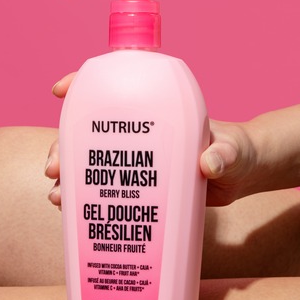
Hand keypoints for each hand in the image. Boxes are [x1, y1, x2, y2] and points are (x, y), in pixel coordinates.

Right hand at [45, 72, 260, 207]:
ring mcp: (138, 159)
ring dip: (70, 177)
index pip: (114, 87)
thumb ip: (225, 154)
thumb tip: (208, 164)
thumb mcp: (234, 151)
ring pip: (93, 162)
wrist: (244, 176)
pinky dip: (89, 199)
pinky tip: (76, 214)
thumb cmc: (239, 152)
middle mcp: (141, 133)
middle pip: (91, 131)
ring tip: (59, 198)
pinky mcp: (141, 185)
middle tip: (55, 170)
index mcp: (157, 110)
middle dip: (65, 146)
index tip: (60, 91)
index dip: (82, 85)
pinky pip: (109, 188)